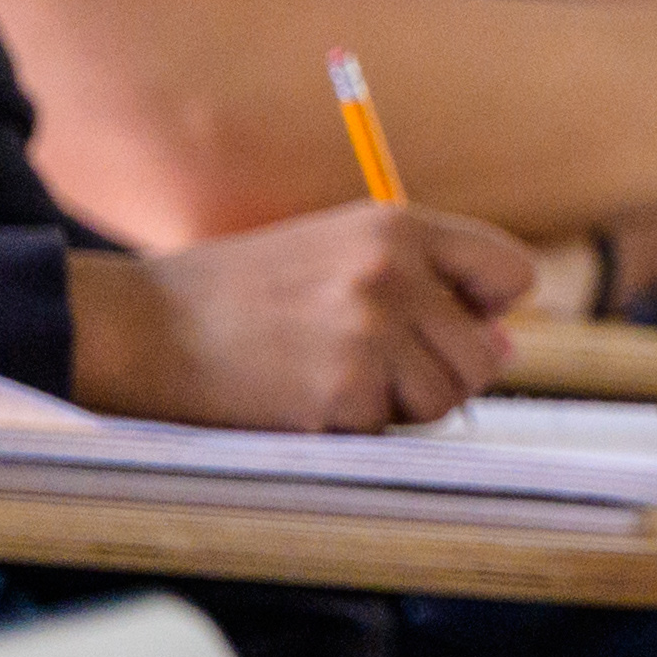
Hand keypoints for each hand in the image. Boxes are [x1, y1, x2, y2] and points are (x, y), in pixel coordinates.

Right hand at [65, 201, 536, 431]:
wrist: (145, 327)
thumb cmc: (242, 295)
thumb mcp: (337, 255)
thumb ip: (425, 287)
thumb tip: (507, 346)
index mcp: (397, 226)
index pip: (510, 272)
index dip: (486, 310)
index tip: (445, 324)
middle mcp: (394, 271)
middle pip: (483, 353)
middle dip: (437, 373)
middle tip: (364, 362)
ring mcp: (371, 332)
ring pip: (444, 400)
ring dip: (396, 404)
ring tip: (329, 374)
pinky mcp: (343, 390)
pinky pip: (387, 430)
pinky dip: (351, 426)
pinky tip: (301, 396)